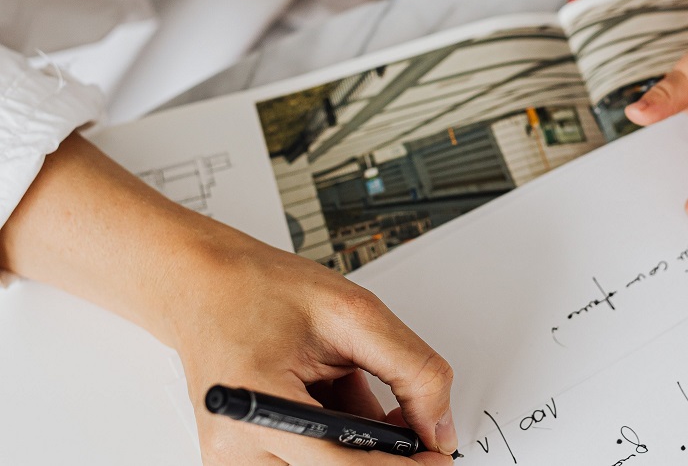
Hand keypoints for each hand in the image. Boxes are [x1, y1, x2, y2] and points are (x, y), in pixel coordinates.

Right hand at [174, 223, 455, 465]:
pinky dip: (334, 438)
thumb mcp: (354, 312)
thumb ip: (409, 368)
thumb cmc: (262, 288)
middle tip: (407, 414)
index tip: (438, 456)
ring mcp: (233, 463)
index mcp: (257, 406)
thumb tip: (439, 426)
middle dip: (382, 448)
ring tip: (346, 381)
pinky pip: (306, 462)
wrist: (204, 284)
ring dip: (356, 441)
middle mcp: (235, 451)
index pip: (346, 465)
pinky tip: (332, 394)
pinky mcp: (239, 463)